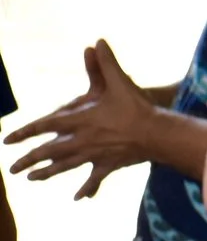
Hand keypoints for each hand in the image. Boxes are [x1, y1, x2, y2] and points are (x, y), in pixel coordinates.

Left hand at [4, 41, 167, 197]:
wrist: (157, 134)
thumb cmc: (136, 107)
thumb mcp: (120, 81)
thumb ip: (105, 63)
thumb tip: (97, 41)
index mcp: (80, 120)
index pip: (44, 126)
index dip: (24, 133)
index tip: (7, 141)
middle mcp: (82, 140)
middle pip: (49, 152)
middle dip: (29, 160)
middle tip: (12, 169)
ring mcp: (94, 155)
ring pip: (65, 167)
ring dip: (47, 174)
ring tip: (32, 179)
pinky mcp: (110, 165)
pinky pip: (95, 179)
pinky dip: (87, 189)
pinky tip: (78, 199)